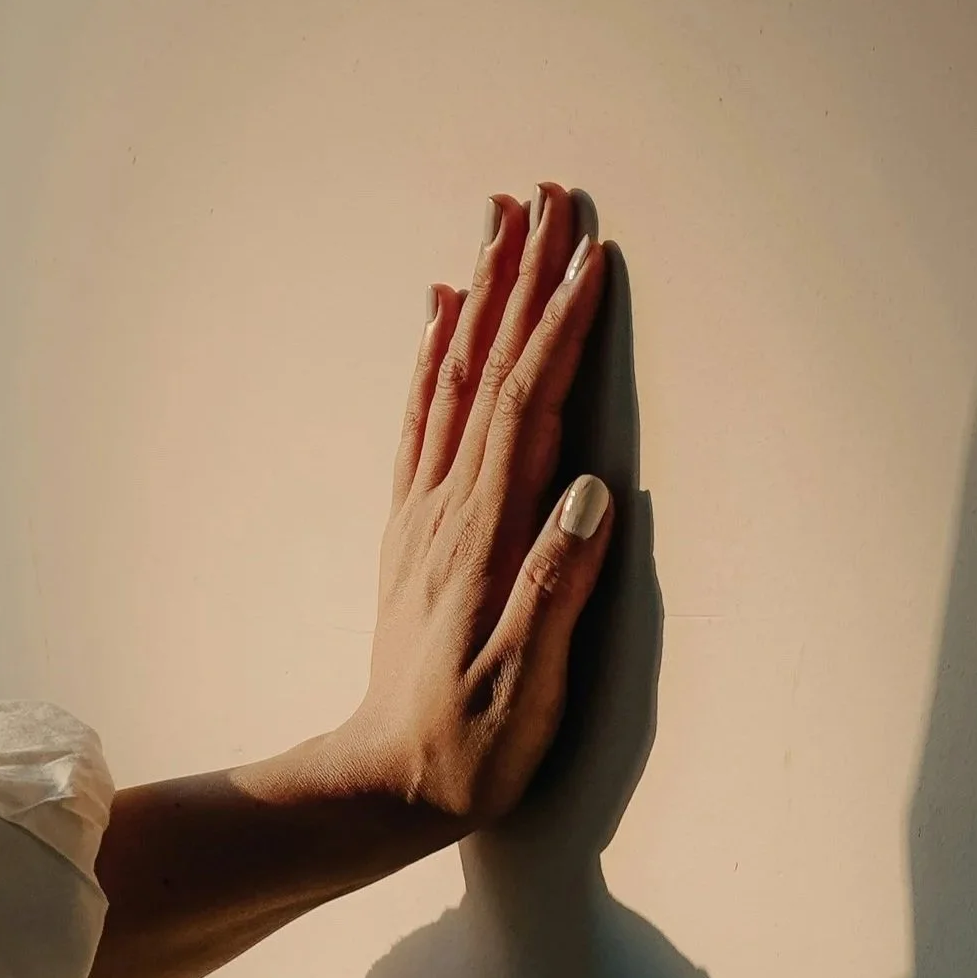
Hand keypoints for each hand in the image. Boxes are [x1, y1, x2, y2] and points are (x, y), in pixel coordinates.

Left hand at [330, 182, 615, 830]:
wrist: (384, 783)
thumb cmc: (471, 747)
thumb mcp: (529, 685)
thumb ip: (558, 588)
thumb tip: (592, 491)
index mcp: (485, 535)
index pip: (529, 403)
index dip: (562, 325)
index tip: (591, 252)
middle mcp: (447, 506)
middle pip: (488, 364)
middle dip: (522, 275)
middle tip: (547, 193)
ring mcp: (424, 510)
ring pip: (454, 373)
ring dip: (481, 291)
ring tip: (499, 219)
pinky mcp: (414, 525)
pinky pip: (423, 414)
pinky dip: (435, 349)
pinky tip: (442, 309)